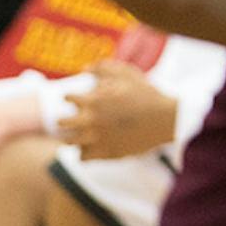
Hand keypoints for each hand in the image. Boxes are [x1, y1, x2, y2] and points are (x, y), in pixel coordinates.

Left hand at [59, 59, 177, 159]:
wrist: (165, 119)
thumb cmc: (145, 94)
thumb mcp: (126, 73)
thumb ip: (102, 67)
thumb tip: (84, 69)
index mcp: (92, 100)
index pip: (67, 98)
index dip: (71, 96)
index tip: (77, 98)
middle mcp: (89, 121)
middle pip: (61, 123)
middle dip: (64, 119)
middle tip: (72, 118)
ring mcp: (96, 139)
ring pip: (68, 142)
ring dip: (71, 137)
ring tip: (79, 133)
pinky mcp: (104, 153)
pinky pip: (82, 157)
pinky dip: (84, 151)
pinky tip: (92, 145)